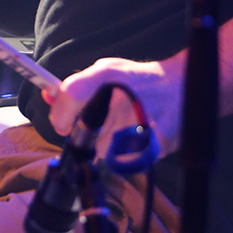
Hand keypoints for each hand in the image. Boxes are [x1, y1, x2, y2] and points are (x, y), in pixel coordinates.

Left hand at [45, 53, 184, 160]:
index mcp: (108, 76)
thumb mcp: (106, 72)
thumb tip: (49, 98)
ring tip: (126, 125)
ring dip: (108, 144)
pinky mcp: (152, 148)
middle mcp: (122, 100)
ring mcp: (138, 126)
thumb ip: (74, 86)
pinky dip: (127, 154)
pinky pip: (125, 161)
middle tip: (104, 121)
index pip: (70, 96)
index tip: (62, 124)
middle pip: (85, 133)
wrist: (183, 88)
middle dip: (87, 133)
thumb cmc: (141, 80)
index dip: (60, 114)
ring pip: (104, 150)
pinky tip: (137, 135)